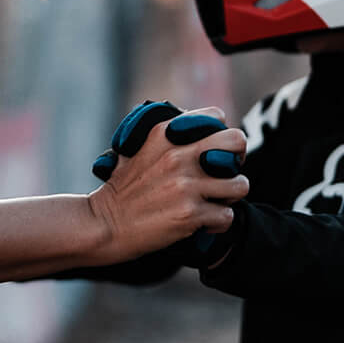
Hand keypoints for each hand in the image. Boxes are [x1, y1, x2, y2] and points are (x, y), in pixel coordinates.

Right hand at [86, 106, 247, 263]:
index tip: (213, 152)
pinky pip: (227, 215)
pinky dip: (218, 222)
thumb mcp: (137, 149)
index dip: (220, 135)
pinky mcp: (190, 214)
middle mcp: (179, 155)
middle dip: (236, 160)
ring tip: (214, 201)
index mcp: (166, 133)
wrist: (104, 225)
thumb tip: (193, 127)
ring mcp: (186, 185)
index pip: (217, 117)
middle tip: (224, 174)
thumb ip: (166, 137)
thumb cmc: (122, 190)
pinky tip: (203, 223)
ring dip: (229, 196)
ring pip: (240, 184)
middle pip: (237, 142)